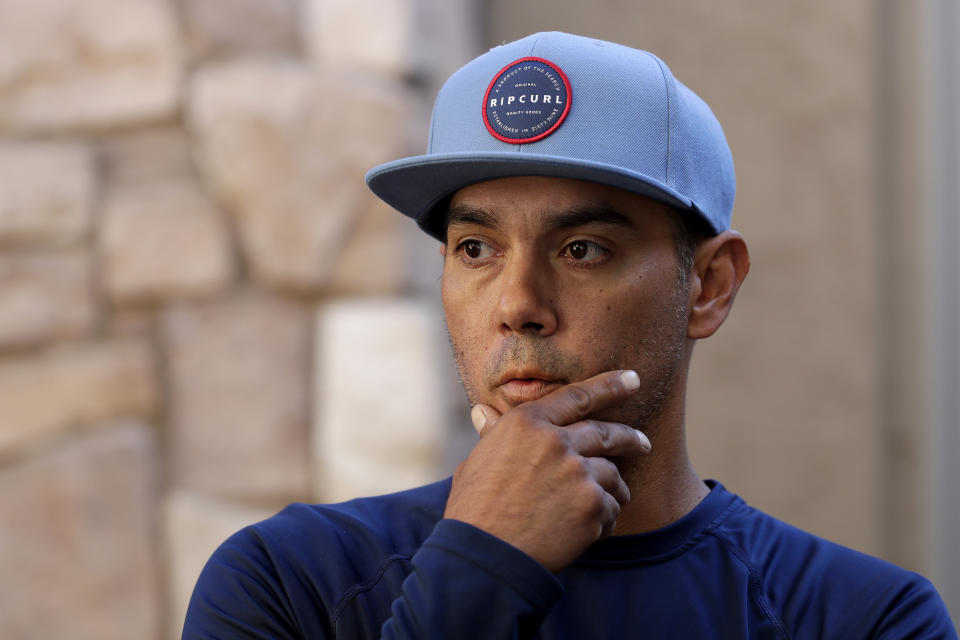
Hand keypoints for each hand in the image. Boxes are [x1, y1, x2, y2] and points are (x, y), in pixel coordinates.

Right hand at [443, 370, 651, 572]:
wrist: (485, 557)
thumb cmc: (474, 511)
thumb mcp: (477, 462)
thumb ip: (492, 435)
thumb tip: (481, 411)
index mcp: (527, 424)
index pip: (577, 396)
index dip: (609, 386)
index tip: (633, 379)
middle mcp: (556, 441)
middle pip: (605, 433)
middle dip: (630, 437)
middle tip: (643, 443)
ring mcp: (577, 472)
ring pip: (611, 475)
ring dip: (611, 490)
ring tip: (601, 506)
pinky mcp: (592, 506)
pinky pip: (612, 509)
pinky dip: (604, 521)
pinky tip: (587, 533)